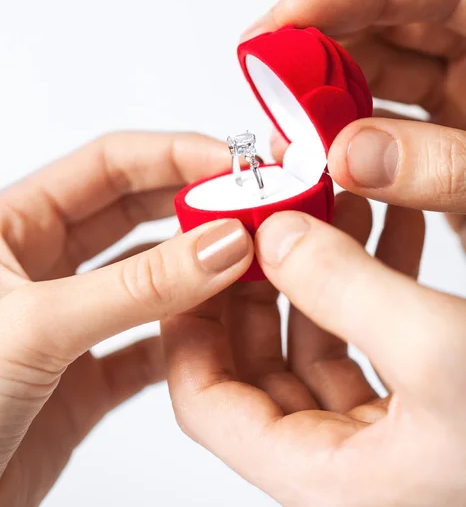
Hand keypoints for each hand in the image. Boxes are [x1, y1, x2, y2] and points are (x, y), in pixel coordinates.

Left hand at [0, 132, 253, 506]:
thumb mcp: (38, 325)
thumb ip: (137, 286)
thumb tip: (221, 245)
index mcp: (12, 226)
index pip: (109, 165)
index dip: (174, 156)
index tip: (232, 164)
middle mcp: (43, 266)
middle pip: (136, 213)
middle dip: (195, 207)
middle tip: (251, 209)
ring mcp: (69, 320)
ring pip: (149, 278)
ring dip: (197, 271)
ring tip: (245, 265)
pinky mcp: (85, 376)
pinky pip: (150, 343)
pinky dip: (187, 337)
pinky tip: (217, 333)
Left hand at [161, 194, 465, 506]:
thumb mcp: (447, 351)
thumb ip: (347, 289)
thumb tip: (277, 238)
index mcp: (329, 475)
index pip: (207, 405)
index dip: (190, 327)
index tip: (196, 254)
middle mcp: (347, 460)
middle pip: (256, 364)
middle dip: (258, 279)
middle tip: (261, 211)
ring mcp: (385, 428)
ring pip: (313, 339)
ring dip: (314, 266)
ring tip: (328, 197)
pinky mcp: (423, 399)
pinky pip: (367, 332)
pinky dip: (364, 275)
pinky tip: (382, 221)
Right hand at [244, 0, 465, 247]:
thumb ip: (444, 167)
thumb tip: (351, 156)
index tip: (286, 18)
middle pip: (387, 33)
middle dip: (321, 51)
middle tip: (265, 77)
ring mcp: (456, 110)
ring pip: (374, 86)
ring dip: (325, 104)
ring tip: (284, 129)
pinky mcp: (433, 153)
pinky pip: (377, 135)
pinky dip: (342, 147)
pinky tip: (316, 162)